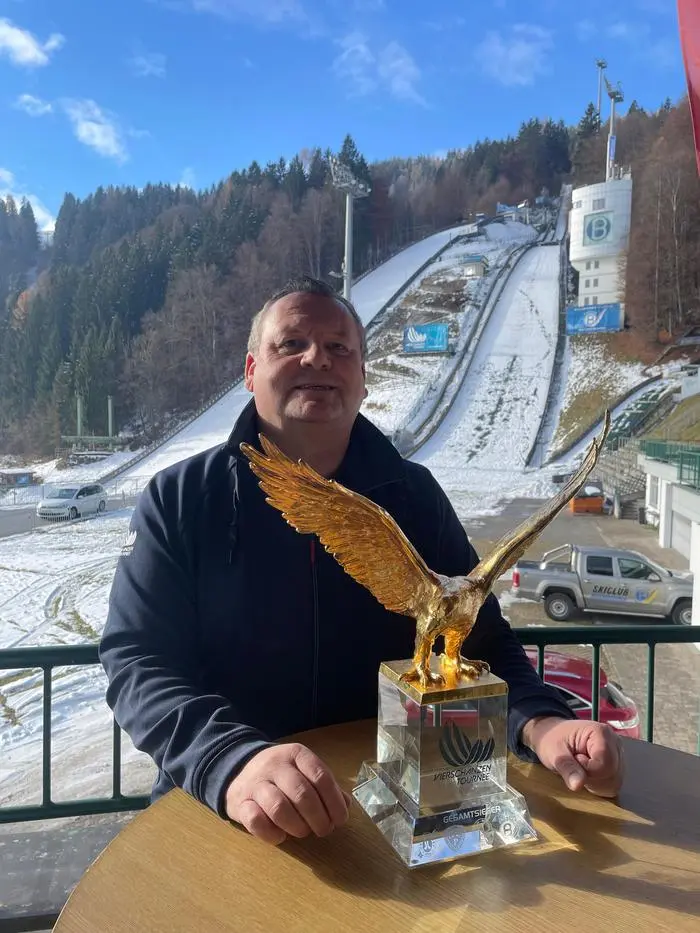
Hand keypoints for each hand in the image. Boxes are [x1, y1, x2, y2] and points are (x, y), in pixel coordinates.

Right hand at [224, 743, 351, 844]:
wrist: (240, 772)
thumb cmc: (282, 775)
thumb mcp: (304, 771)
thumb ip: (325, 786)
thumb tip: (346, 804)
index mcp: (296, 754)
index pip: (320, 777)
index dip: (334, 802)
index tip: (340, 820)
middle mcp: (275, 764)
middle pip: (302, 793)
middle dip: (318, 818)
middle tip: (324, 830)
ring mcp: (256, 783)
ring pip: (278, 807)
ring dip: (297, 827)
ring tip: (304, 832)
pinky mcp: (240, 802)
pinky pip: (256, 821)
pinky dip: (272, 834)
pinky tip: (281, 836)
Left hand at [522, 716, 623, 797]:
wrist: (552, 735)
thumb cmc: (552, 739)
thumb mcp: (554, 752)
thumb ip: (567, 767)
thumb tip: (577, 785)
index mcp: (601, 733)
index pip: (605, 764)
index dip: (588, 770)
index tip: (575, 760)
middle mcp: (615, 743)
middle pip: (612, 774)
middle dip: (592, 778)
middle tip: (576, 766)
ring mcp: (618, 755)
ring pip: (614, 782)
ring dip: (595, 784)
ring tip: (581, 770)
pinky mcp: (617, 765)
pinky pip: (613, 785)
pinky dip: (599, 786)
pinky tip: (588, 775)